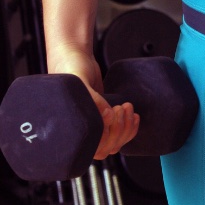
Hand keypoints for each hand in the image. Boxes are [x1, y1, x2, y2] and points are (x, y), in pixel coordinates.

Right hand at [47, 46, 139, 160]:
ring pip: (115, 142)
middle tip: (122, 106)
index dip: (108, 134)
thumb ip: (92, 99)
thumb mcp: (79, 81)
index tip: (112, 112)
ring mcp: (95, 127)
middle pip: (108, 147)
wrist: (74, 57)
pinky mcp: (104, 120)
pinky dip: (130, 127)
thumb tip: (108, 116)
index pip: (95, 147)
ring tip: (128, 107)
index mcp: (70, 129)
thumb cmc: (70, 69)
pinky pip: (119, 133)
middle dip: (120, 129)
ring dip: (127, 128)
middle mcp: (82, 131)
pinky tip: (134, 116)